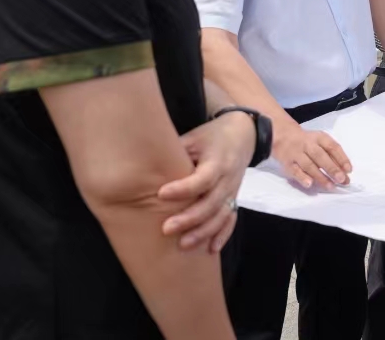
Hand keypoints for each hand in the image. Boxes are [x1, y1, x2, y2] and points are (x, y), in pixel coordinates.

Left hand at [157, 111, 255, 251]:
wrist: (241, 135)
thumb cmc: (210, 136)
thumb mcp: (193, 138)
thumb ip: (175, 152)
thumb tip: (143, 167)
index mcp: (217, 161)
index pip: (202, 179)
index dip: (183, 189)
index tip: (161, 194)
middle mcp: (228, 179)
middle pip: (211, 203)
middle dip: (189, 218)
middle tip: (166, 229)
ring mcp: (233, 191)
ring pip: (221, 216)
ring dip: (203, 232)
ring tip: (182, 244)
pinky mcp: (234, 199)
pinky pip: (231, 220)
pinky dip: (222, 235)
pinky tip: (210, 249)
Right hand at [274, 125, 351, 189]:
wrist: (284, 136)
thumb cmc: (308, 143)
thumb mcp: (321, 143)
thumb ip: (332, 156)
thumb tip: (345, 173)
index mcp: (320, 137)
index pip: (332, 147)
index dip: (341, 158)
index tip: (349, 170)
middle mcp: (308, 144)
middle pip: (321, 156)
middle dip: (332, 168)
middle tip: (341, 179)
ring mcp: (297, 153)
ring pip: (309, 165)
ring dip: (320, 176)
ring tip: (330, 186)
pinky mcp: (287, 163)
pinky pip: (295, 171)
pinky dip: (302, 177)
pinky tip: (310, 184)